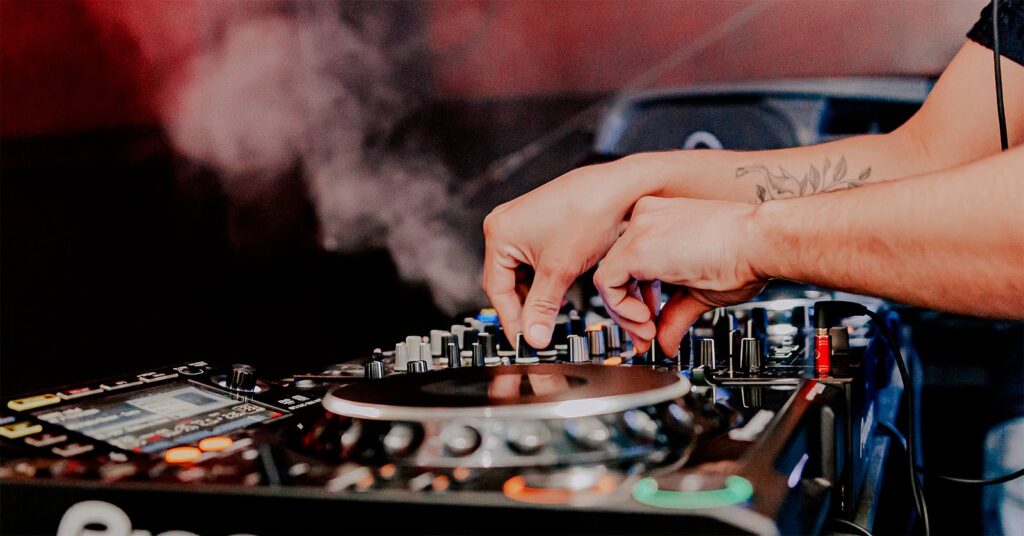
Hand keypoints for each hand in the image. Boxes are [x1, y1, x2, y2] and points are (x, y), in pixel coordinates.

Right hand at [483, 156, 663, 347]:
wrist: (620, 189)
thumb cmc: (589, 214)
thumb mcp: (560, 271)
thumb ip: (542, 308)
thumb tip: (534, 336)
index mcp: (499, 232)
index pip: (497, 289)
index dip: (511, 319)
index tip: (524, 341)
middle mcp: (504, 224)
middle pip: (506, 281)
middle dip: (524, 307)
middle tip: (539, 332)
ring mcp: (521, 221)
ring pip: (521, 272)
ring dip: (536, 294)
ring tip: (552, 313)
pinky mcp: (539, 222)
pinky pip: (533, 259)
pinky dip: (544, 278)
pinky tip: (560, 291)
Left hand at [593, 196, 766, 353]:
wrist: (762, 241)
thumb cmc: (745, 255)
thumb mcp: (699, 291)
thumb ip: (674, 315)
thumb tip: (665, 342)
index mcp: (659, 221)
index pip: (630, 263)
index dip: (637, 299)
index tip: (651, 323)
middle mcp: (645, 219)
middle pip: (617, 271)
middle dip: (628, 310)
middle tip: (646, 335)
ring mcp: (639, 230)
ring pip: (608, 278)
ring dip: (623, 314)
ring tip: (649, 331)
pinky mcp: (636, 248)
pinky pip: (606, 284)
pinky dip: (620, 309)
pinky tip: (646, 322)